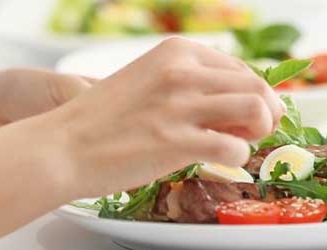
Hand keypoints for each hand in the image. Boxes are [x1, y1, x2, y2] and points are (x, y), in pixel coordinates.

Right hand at [46, 37, 284, 197]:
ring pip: (258, 109)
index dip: (251, 93)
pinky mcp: (179, 143)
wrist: (62, 147)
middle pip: (257, 85)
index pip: (241, 67)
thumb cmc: (101, 120)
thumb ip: (187, 83)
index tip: (242, 113)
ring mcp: (181, 107)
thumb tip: (233, 100)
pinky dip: (236, 158)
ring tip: (238, 142)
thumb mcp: (147, 81)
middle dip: (265, 112)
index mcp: (176, 52)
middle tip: (251, 131)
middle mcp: (183, 73)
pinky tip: (218, 160)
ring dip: (258, 131)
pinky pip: (236, 148)